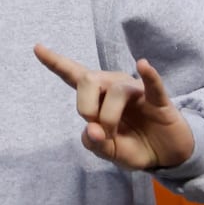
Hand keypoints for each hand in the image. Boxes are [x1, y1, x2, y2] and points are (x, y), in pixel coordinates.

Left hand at [34, 45, 195, 169]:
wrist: (166, 156)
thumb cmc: (133, 146)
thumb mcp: (108, 151)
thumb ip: (94, 143)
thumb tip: (93, 130)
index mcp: (98, 96)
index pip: (73, 75)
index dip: (55, 62)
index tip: (37, 48)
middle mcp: (114, 87)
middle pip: (88, 80)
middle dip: (85, 106)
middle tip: (94, 127)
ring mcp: (136, 91)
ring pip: (116, 91)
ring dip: (110, 117)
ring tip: (114, 135)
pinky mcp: (158, 100)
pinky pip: (152, 85)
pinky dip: (148, 75)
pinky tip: (143, 64)